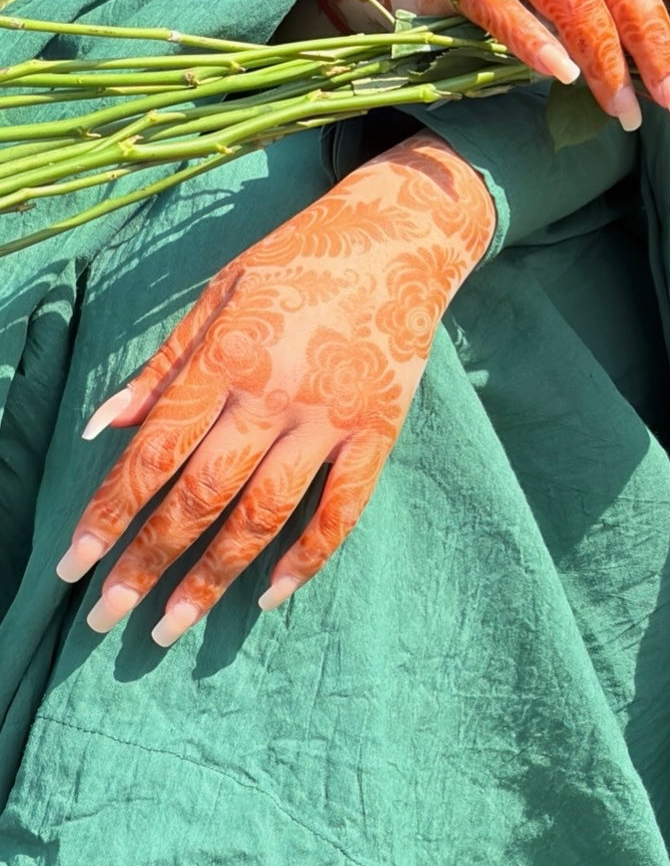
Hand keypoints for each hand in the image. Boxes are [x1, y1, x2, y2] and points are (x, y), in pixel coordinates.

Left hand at [56, 136, 494, 644]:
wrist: (399, 239)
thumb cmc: (295, 262)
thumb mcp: (217, 295)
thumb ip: (160, 368)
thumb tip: (96, 430)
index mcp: (225, 357)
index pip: (153, 454)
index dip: (109, 514)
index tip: (74, 565)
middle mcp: (273, 394)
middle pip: (200, 497)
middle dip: (148, 563)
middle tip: (109, 618)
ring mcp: (330, 417)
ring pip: (263, 516)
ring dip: (213, 578)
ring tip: (170, 626)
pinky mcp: (378, 431)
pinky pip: (341, 510)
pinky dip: (307, 559)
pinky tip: (271, 595)